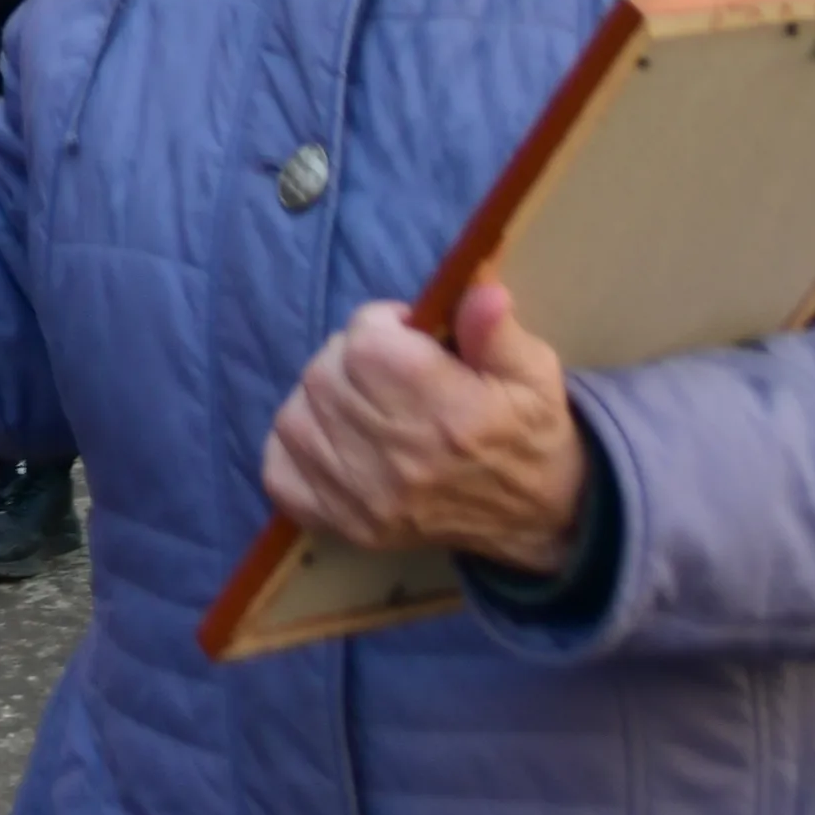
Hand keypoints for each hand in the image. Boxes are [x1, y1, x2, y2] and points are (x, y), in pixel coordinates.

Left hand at [258, 281, 586, 573]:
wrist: (534, 516)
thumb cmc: (525, 432)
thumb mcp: (532, 373)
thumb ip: (496, 330)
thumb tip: (480, 289)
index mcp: (447, 414)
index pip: (364, 341)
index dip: (382, 326)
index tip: (408, 338)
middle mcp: (399, 459)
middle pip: (324, 375)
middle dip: (349, 359)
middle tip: (387, 373)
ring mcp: (364, 499)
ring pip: (295, 416)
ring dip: (320, 400)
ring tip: (363, 404)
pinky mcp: (343, 525)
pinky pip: (280, 470)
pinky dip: (294, 448)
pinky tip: (333, 439)